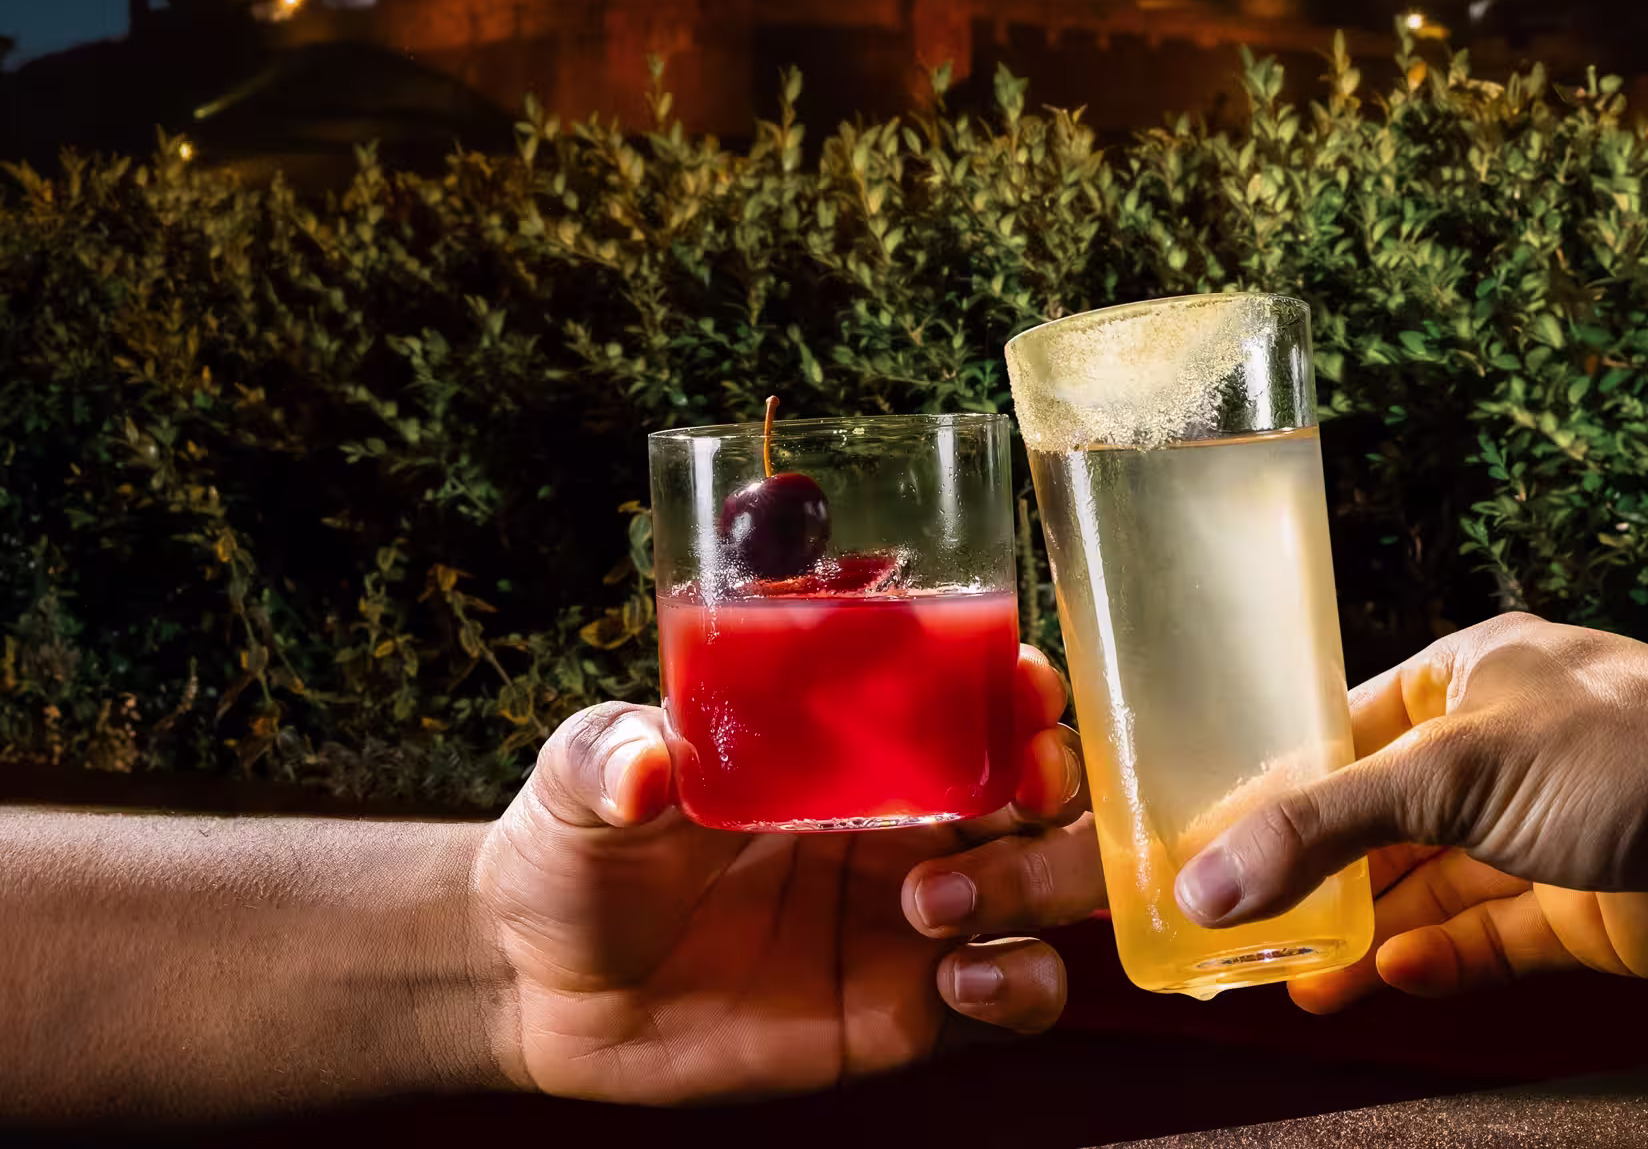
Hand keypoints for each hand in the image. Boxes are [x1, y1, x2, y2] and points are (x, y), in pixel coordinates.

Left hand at [473, 645, 1087, 1103]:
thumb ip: (608, 756)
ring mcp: (918, 914)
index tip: (1019, 682)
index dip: (1016, 684)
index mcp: (849, 742)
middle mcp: (907, 817)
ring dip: (1036, 879)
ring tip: (936, 899)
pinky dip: (1022, 986)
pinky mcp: (911, 1010)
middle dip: (1057, 778)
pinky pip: (1019, 997)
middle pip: (1042, 783)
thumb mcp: (578, 779)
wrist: (545, 992)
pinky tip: (956, 981)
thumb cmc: (576, 852)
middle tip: (1020, 786)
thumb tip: (643, 765)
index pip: (970, 694)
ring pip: (1055, 882)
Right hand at [1172, 612, 1647, 1011]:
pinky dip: (1435, 959)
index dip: (1271, 787)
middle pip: (1379, 819)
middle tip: (1237, 921)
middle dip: (1312, 873)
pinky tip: (1386, 978)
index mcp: (1464, 680)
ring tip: (1289, 977)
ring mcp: (1541, 834)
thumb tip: (1210, 881)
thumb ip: (1322, 828)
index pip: (1339, 734)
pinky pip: (1487, 940)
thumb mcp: (1447, 770)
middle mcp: (1500, 753)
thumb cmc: (1633, 751)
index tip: (1204, 837)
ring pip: (1427, 889)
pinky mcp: (1580, 911)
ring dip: (1362, 930)